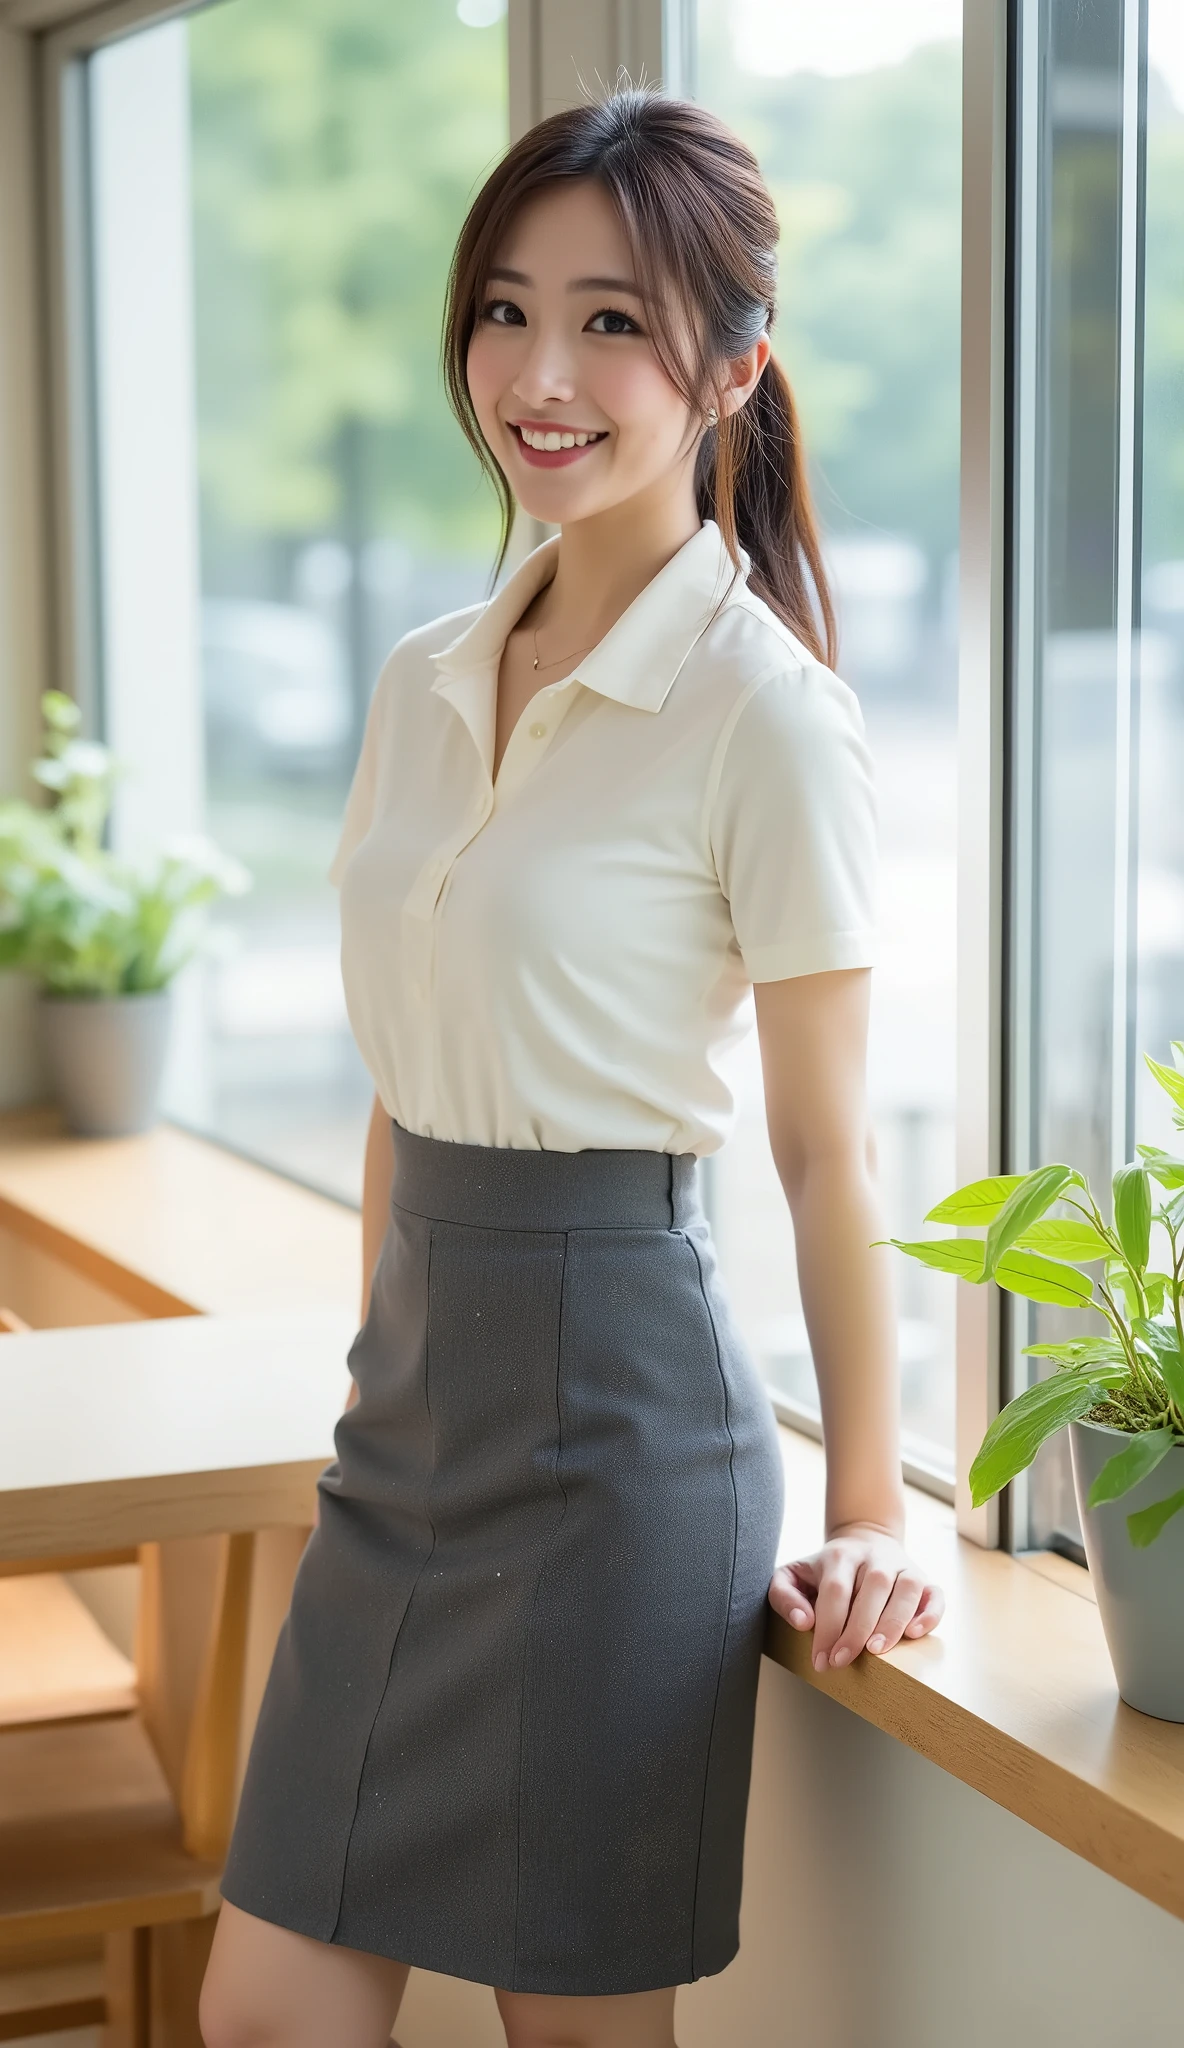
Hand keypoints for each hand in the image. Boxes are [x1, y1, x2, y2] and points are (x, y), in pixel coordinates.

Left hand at [768, 1521, 943, 1671]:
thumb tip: (803, 1622)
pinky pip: (935, 1595)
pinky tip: (915, 1634)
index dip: (827, 1627)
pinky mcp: (924, 1579)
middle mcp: (876, 1557)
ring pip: (907, 1590)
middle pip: (873, 1588)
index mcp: (841, 1555)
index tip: (821, 1660)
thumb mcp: (793, 1575)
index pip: (836, 1591)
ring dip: (893, 1622)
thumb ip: (784, 1595)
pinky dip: (930, 1614)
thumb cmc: (824, 1570)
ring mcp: (903, 1566)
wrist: (863, 1540)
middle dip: (857, 1630)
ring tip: (876, 1652)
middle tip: (842, 1661)